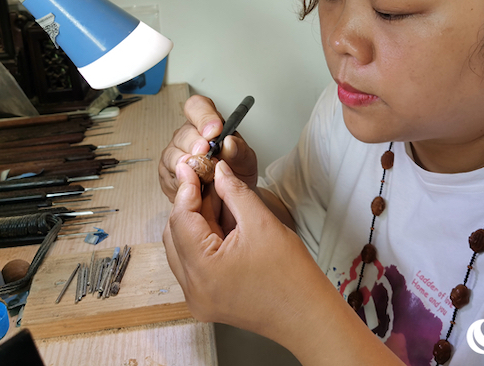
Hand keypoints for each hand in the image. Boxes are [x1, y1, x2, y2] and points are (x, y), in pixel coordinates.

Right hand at [158, 95, 257, 201]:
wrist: (230, 196)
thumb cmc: (236, 171)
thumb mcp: (245, 160)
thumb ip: (239, 150)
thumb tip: (229, 142)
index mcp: (207, 123)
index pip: (197, 107)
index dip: (204, 117)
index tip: (214, 131)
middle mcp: (188, 135)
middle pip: (184, 133)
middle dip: (195, 145)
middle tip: (206, 155)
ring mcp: (175, 153)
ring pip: (172, 155)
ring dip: (188, 166)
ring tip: (202, 175)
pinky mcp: (167, 173)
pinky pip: (169, 176)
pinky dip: (183, 183)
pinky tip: (195, 186)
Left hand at [163, 159, 324, 343]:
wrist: (308, 315)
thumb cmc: (292, 278)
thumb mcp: (262, 222)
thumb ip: (234, 192)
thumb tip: (218, 172)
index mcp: (203, 270)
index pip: (181, 219)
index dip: (186, 189)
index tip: (191, 167)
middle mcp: (193, 289)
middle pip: (175, 234)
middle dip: (191, 204)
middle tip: (208, 180)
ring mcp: (198, 297)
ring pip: (182, 247)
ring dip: (197, 221)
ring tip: (220, 200)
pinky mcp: (206, 300)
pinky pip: (193, 262)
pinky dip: (203, 240)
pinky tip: (222, 223)